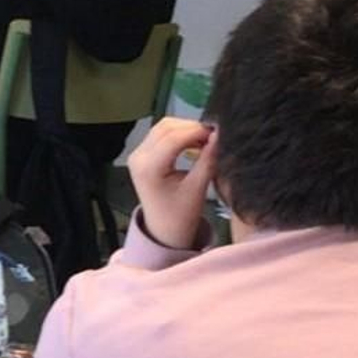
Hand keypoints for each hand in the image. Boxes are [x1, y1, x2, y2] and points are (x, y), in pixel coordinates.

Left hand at [126, 117, 217, 249]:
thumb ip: (208, 160)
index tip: (219, 131)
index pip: (173, 137)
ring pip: (163, 127)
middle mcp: (138, 157)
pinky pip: (160, 135)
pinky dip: (179, 134)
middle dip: (192, 127)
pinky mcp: (142, 154)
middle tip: (215, 134)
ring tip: (207, 139)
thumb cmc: (181, 215)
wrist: (163, 230)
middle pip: (166, 127)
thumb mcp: (197, 188)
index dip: (197, 131)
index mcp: (149, 167)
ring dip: (186, 128)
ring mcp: (138, 154)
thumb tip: (219, 135)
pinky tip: (196, 142)